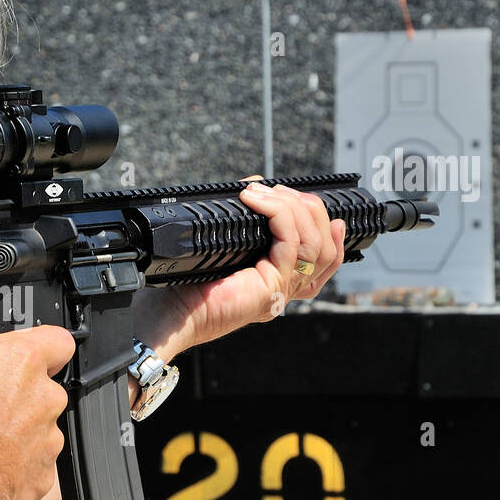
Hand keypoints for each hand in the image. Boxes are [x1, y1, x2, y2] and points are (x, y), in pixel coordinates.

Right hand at [0, 325, 75, 499]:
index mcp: (21, 358)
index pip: (57, 339)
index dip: (41, 347)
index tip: (22, 356)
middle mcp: (45, 395)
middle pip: (41, 387)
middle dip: (16, 393)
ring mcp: (50, 436)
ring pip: (37, 426)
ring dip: (15, 429)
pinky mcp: (47, 471)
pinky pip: (33, 460)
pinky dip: (15, 462)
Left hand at [131, 176, 346, 363]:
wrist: (168, 314)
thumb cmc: (184, 285)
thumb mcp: (221, 245)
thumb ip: (243, 218)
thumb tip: (256, 185)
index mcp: (275, 285)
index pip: (322, 262)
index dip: (331, 235)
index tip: (320, 206)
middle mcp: (283, 291)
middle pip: (324, 250)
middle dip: (311, 211)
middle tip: (281, 191)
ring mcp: (280, 290)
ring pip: (314, 244)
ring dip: (293, 208)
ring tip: (265, 192)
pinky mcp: (271, 286)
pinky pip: (291, 242)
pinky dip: (278, 214)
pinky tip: (256, 200)